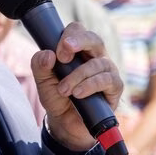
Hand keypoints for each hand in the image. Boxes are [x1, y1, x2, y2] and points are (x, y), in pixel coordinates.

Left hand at [32, 22, 123, 151]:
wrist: (67, 124)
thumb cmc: (57, 97)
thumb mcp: (42, 82)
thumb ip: (40, 66)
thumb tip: (48, 54)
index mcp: (78, 50)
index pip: (78, 30)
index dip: (69, 36)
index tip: (57, 53)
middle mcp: (95, 56)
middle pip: (94, 39)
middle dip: (79, 42)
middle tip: (63, 56)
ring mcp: (107, 70)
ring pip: (98, 63)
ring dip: (78, 76)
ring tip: (64, 90)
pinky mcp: (115, 87)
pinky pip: (107, 80)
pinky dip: (90, 85)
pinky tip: (78, 93)